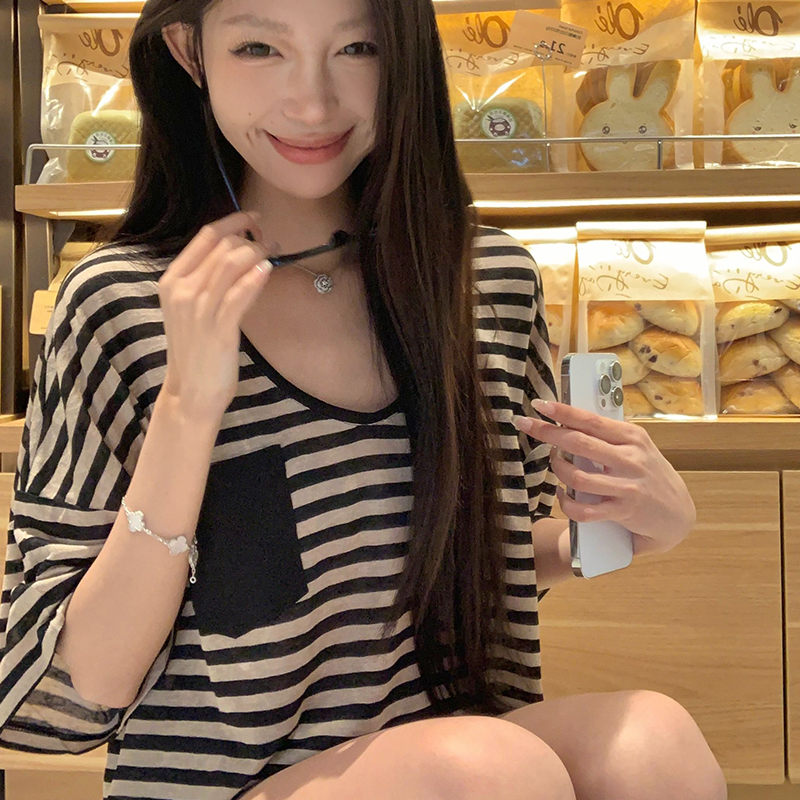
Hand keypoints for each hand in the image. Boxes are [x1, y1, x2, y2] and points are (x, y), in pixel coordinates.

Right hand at [158, 211, 271, 423]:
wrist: (191, 391)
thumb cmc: (196, 349)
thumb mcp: (193, 309)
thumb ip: (209, 281)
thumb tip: (241, 256)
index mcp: (172, 280)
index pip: (205, 236)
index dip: (234, 222)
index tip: (254, 219)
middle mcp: (181, 289)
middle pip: (223, 246)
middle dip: (252, 239)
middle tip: (271, 243)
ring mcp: (198, 308)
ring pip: (233, 263)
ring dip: (259, 253)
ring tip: (273, 255)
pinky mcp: (218, 328)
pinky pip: (240, 293)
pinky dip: (256, 277)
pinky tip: (268, 271)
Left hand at [513, 399, 695, 556]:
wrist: (677, 513)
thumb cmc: (649, 474)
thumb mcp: (637, 447)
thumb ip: (609, 435)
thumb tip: (571, 418)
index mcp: (633, 437)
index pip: (591, 420)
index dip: (562, 411)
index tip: (540, 404)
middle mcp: (631, 459)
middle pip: (578, 442)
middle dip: (547, 432)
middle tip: (526, 425)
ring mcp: (627, 486)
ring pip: (577, 477)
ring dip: (558, 470)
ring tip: (556, 465)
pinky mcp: (622, 512)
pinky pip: (583, 510)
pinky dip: (566, 503)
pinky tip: (564, 496)